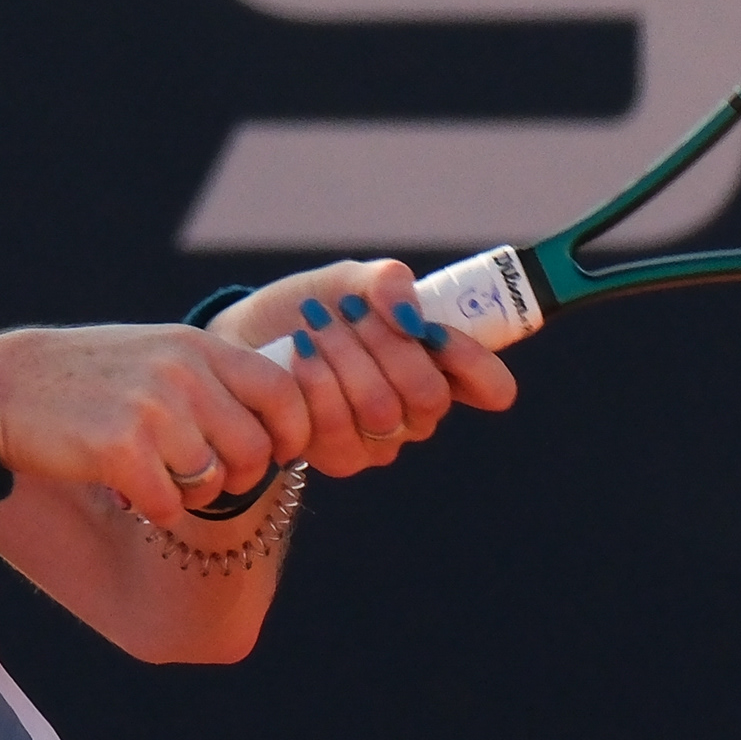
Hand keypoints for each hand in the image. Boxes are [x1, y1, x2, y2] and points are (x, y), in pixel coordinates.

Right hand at [0, 324, 311, 528]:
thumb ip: (215, 377)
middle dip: (236, 477)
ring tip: (160, 478)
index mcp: (198, 346)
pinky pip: (169, 504)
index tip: (273, 452)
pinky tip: (129, 488)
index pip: (283, 392)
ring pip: (214, 482)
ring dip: (192, 495)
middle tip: (202, 476)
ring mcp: (152, 408)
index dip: (291, 433)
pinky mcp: (119, 447)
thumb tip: (286, 420)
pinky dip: (154, 508)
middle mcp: (182, 371)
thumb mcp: (159, 354)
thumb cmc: (88, 380)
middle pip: (254, 449)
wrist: (4, 389)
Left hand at [202, 260, 518, 476]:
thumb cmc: (314, 310)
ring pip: (380, 409)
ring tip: (315, 323)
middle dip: (385, 346)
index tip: (439, 332)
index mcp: (441, 368)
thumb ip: (387, 285)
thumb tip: (409, 316)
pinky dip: (315, 381)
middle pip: (429, 396)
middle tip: (351, 310)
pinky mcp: (341, 458)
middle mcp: (419, 412)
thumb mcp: (350, 281)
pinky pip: (336, 426)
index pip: (490, 385)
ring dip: (343, 357)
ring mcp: (382, 440)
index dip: (476, 363)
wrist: (250, 339)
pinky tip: (299, 355)